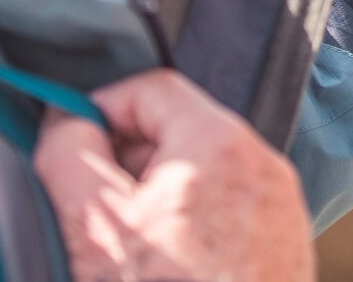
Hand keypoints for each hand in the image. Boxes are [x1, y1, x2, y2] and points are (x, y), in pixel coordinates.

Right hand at [34, 69, 315, 281]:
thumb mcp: (93, 224)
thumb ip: (69, 154)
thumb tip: (67, 122)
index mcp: (220, 142)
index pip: (152, 88)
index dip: (101, 110)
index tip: (72, 146)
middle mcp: (262, 164)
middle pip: (180, 129)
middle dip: (128, 160)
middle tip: (93, 208)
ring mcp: (279, 206)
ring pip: (203, 174)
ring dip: (157, 197)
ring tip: (128, 249)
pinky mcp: (284, 243)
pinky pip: (229, 210)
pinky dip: (191, 225)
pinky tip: (165, 267)